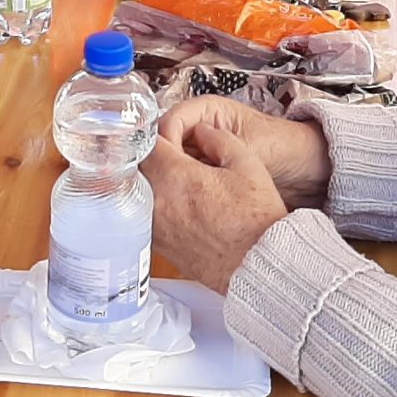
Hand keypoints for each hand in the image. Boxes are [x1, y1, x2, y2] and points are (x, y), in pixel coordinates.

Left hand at [139, 128, 289, 295]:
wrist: (257, 265)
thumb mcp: (247, 165)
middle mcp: (158, 201)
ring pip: (139, 194)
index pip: (149, 143)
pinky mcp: (160, 246)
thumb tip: (204, 132)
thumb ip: (220, 139)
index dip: (160, 135)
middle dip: (152, 158)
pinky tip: (178, 207)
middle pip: (138, 168)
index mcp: (175, 176)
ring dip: (151, 183)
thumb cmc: (256, 220)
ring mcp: (156, 227)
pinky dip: (156, 208)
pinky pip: (146, 217)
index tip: (172, 136)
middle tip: (173, 157)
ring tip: (177, 182)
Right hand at [155, 96, 330, 209]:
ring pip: (170, 165)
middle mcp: (198, 129)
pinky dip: (182, 189)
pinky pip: (183, 179)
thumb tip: (181, 154)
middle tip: (164, 183)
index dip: (163, 142)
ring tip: (175, 195)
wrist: (303, 169)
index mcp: (205, 110)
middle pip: (163, 145)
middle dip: (164, 164)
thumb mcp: (248, 145)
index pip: (167, 122)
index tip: (165, 162)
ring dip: (172, 179)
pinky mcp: (203, 171)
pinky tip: (186, 201)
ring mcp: (199, 151)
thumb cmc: (282, 147)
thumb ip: (216, 146)